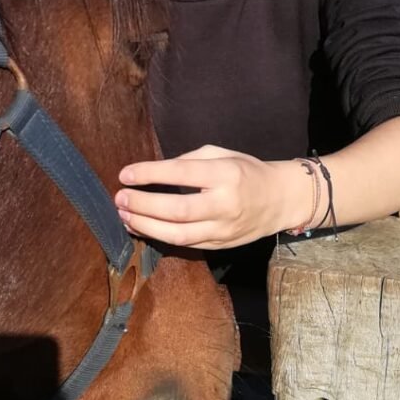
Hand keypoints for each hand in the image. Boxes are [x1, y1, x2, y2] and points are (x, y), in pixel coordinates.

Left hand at [115, 145, 295, 249]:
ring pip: (178, 235)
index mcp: (225, 174)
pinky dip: (159, 236)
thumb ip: (188, 160)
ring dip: (146, 227)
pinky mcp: (220, 245)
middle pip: (177, 210)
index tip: (126, 174)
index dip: (150, 174)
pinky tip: (142, 227)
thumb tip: (153, 172)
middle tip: (120, 198)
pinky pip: (185, 244)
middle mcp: (225, 204)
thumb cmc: (246, 171)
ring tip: (124, 217)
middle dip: (143, 205)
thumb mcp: (221, 154)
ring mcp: (223, 228)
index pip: (181, 173)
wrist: (279, 199)